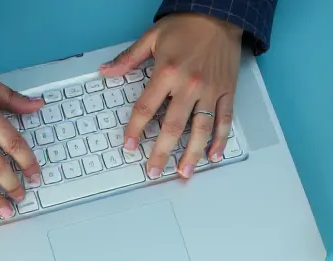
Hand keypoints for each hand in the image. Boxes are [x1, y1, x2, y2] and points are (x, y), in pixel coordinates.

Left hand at [101, 13, 244, 178]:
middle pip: (173, 127)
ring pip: (200, 130)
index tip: (129, 146)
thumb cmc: (186, 25)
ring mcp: (210, 90)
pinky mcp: (226, 91)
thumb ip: (129, 59)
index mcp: (167, 72)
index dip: (135, 130)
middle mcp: (189, 85)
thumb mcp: (152, 37)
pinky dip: (220, 139)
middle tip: (153, 171)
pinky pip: (224, 120)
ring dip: (191, 154)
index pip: (146, 109)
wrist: (219, 13)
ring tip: (183, 173)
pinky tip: (213, 155)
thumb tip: (106, 71)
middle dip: (161, 153)